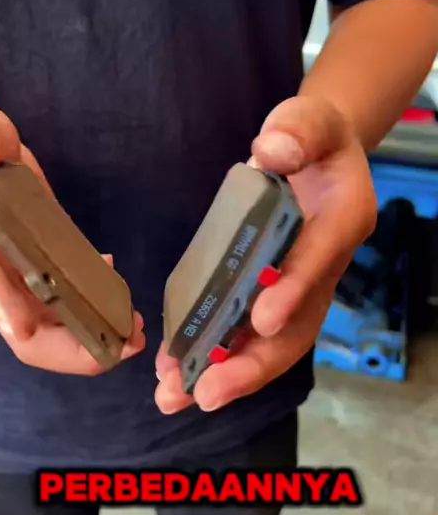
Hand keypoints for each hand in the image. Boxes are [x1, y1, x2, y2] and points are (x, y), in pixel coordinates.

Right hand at [0, 97, 144, 372]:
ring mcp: (18, 272)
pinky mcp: (42, 263)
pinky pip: (66, 295)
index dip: (0, 303)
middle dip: (71, 346)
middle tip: (122, 346)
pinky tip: (119, 293)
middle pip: (22, 327)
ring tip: (134, 331)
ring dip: (93, 332)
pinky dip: (94, 299)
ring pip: (51, 321)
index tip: (25, 329)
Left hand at [155, 95, 376, 412]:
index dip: (293, 290)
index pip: (320, 260)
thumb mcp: (310, 118)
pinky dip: (211, 352)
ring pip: (268, 342)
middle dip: (252, 363)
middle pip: (297, 328)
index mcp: (342, 220)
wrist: (313, 154)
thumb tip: (269, 151)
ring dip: (224, 372)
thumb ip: (296, 130)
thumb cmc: (312, 136)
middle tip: (207, 392)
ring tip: (174, 395)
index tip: (263, 318)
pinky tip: (172, 369)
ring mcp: (295, 287)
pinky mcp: (268, 292)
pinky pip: (245, 330)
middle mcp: (323, 266)